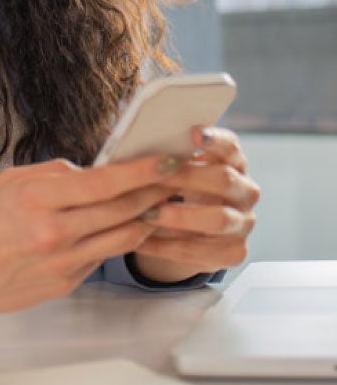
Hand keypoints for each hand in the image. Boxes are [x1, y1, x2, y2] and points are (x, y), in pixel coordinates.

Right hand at [0, 154, 178, 317]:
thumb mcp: (9, 181)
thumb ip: (53, 172)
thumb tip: (92, 170)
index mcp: (37, 199)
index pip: (104, 182)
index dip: (142, 170)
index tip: (167, 160)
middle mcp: (54, 232)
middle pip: (122, 209)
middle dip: (156, 191)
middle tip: (177, 178)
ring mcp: (63, 262)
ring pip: (123, 237)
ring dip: (149, 218)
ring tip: (163, 202)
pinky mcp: (66, 283)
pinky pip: (104, 256)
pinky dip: (121, 239)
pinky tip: (130, 227)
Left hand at [131, 126, 259, 282]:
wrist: (189, 231)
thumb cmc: (178, 188)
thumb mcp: (177, 170)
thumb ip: (169, 157)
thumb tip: (140, 143)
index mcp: (234, 164)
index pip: (231, 147)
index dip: (215, 140)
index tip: (194, 132)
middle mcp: (245, 192)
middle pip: (224, 180)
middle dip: (188, 177)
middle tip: (156, 176)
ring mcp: (243, 223)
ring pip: (218, 219)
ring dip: (180, 216)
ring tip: (148, 214)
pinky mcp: (234, 252)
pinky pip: (202, 251)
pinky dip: (168, 246)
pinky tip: (141, 241)